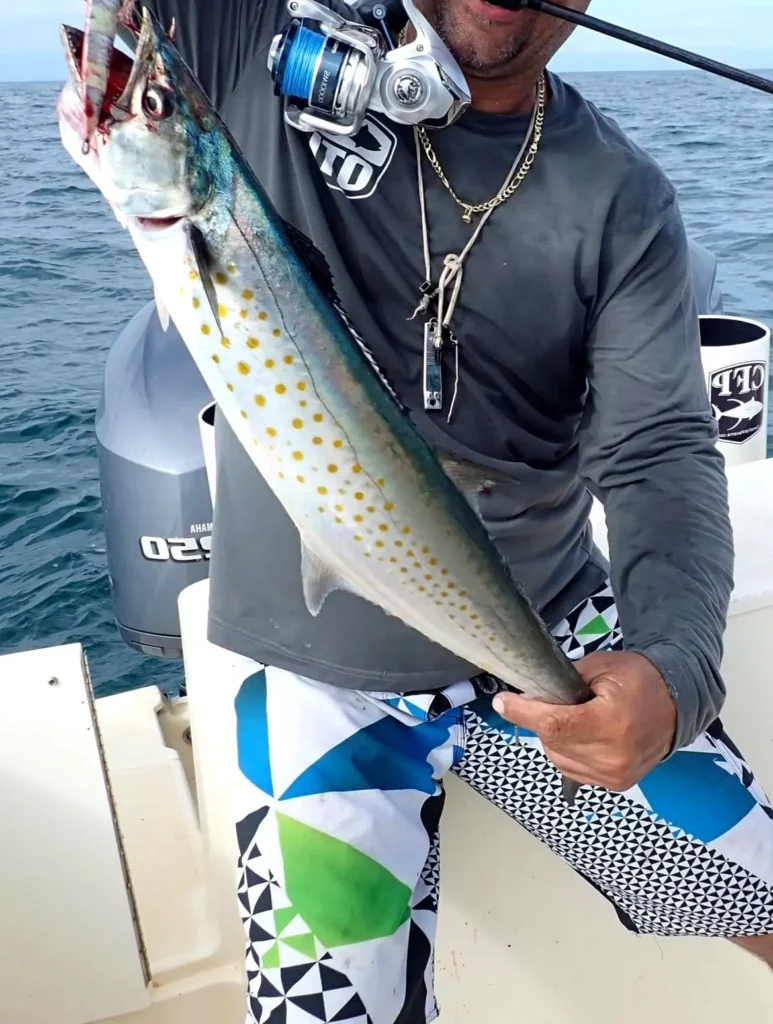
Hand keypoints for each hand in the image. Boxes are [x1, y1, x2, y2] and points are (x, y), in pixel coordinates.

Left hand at [492, 651, 676, 790]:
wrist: (678, 704)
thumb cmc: (639, 679)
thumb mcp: (600, 667)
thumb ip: (563, 682)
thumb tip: (529, 697)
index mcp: (610, 723)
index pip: (554, 724)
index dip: (523, 713)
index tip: (502, 702)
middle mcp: (612, 756)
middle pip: (553, 741)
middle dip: (541, 719)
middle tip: (548, 700)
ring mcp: (614, 775)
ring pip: (558, 758)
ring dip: (555, 738)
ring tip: (575, 717)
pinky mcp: (616, 784)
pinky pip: (573, 769)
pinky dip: (569, 751)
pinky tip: (582, 735)